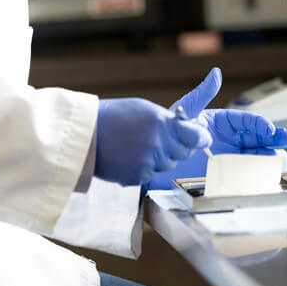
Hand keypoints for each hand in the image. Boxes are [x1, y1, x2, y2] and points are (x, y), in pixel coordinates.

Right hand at [94, 98, 210, 186]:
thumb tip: (190, 128)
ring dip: (158, 159)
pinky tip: (128, 157)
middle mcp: (159, 143)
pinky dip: (142, 169)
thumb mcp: (143, 109)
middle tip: (155, 139)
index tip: (201, 137)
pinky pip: (150, 175)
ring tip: (136, 146)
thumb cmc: (114, 116)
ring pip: (167, 165)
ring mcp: (149, 162)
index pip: (197, 136)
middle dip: (175, 147)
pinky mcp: (138, 177)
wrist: (85, 135)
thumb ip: (168, 120)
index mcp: (162, 122)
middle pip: (182, 153)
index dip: (200, 138)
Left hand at [146, 68, 286, 189]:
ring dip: (270, 154)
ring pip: (256, 153)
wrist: (163, 153)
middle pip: (257, 136)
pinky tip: (268, 172)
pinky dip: (258, 170)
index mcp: (224, 120)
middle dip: (273, 137)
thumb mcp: (189, 108)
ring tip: (282, 159)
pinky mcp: (227, 169)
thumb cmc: (175, 127)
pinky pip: (246, 169)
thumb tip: (216, 73)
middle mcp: (231, 136)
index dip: (260, 123)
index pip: (247, 120)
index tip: (268, 129)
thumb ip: (204, 92)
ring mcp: (230, 153)